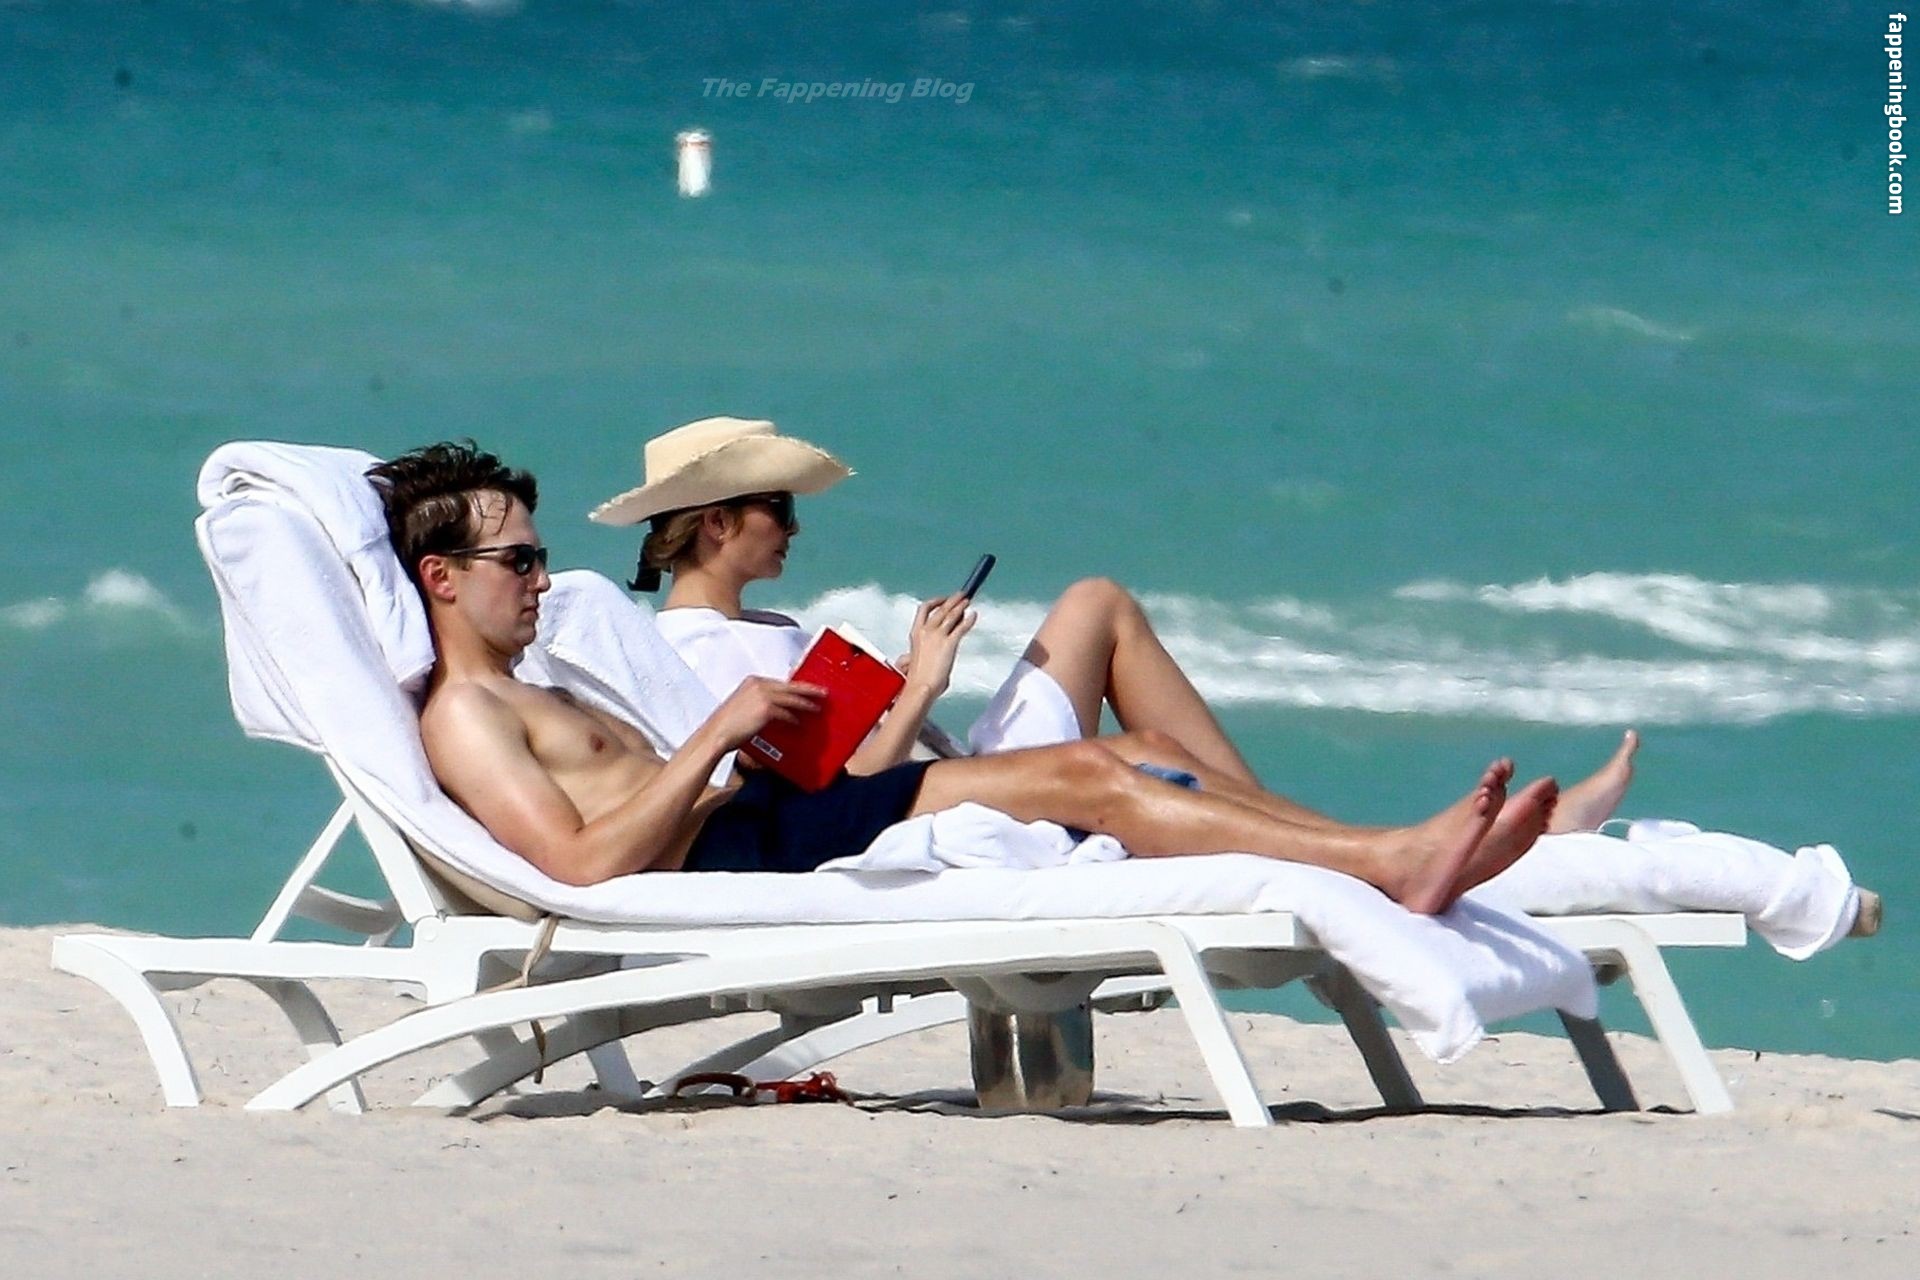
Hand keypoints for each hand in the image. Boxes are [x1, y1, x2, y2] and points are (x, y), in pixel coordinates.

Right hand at [709, 676, 825, 748]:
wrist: (717, 734)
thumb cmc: (727, 725)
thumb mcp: (743, 705)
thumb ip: (758, 702)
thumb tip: (777, 709)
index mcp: (752, 681)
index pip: (780, 682)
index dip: (795, 685)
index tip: (806, 688)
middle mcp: (758, 685)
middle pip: (790, 685)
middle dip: (808, 689)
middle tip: (822, 692)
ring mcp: (763, 695)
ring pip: (792, 698)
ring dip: (806, 703)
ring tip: (818, 706)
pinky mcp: (766, 709)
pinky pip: (786, 713)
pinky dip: (794, 719)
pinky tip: (799, 723)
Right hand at [902, 594, 975, 697]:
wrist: (920, 686)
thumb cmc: (916, 679)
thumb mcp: (912, 661)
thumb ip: (916, 655)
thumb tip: (914, 658)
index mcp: (915, 633)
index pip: (925, 609)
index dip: (936, 602)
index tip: (944, 600)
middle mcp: (926, 630)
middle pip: (941, 608)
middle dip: (952, 600)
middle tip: (961, 596)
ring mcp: (938, 636)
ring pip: (951, 614)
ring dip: (961, 606)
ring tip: (968, 601)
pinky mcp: (949, 644)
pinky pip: (961, 627)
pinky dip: (969, 620)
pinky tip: (974, 616)